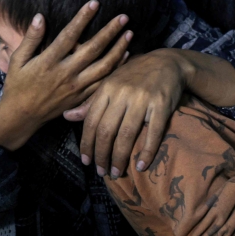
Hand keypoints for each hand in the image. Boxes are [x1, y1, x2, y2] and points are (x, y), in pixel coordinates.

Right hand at [0, 1, 132, 150]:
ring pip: (103, 66)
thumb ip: (30, 39)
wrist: (22, 117)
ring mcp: (75, 87)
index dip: (82, 18)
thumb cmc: (17, 85)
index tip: (94, 3)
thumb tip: (39, 16)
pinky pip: (103, 82)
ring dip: (118, 49)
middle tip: (123, 17)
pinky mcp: (81, 97)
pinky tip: (125, 56)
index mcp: (48, 61)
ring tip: (129, 34)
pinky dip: (116, 68)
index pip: (69, 35)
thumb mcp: (17, 60)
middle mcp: (65, 73)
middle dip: (110, 31)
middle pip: (93, 49)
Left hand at [63, 49, 188, 177]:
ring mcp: (142, 99)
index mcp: (107, 88)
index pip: (92, 121)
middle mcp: (122, 93)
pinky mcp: (161, 104)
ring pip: (126, 135)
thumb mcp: (110, 83)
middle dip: (102, 155)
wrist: (167, 62)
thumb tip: (67, 117)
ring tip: (117, 173)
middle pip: (107, 131)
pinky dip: (147, 152)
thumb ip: (90, 102)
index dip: (87, 144)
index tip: (86, 161)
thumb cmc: (134, 75)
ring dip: (120, 158)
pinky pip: (153, 133)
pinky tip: (141, 166)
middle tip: (102, 172)